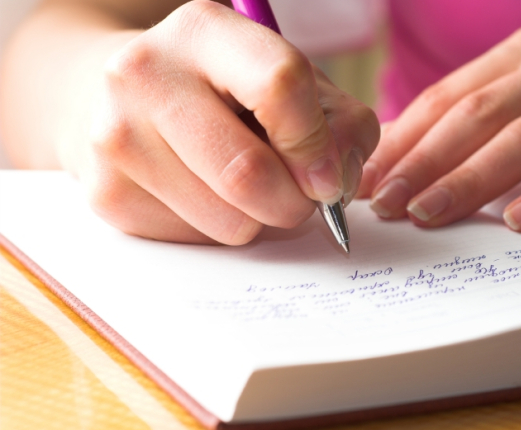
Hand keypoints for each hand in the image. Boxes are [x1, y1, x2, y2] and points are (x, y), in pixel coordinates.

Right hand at [80, 1, 378, 243]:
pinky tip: (206, 194)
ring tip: (245, 187)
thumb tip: (336, 183)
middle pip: (247, 173)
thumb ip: (339, 124)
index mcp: (205, 31)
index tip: (328, 175)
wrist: (125, 99)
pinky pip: (196, 241)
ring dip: (258, 220)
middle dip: (294, 203)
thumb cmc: (227, 91)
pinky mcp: (107, 193)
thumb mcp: (292, 84)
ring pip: (228, 221)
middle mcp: (146, 75)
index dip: (317, 144)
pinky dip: (220, 229)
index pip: (279, 87)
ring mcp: (117, 137)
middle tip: (299, 197)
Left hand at [358, 26, 520, 231]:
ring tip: (430, 214)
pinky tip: (518, 221)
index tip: (365, 179)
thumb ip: (476, 126)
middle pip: (479, 115)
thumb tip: (398, 161)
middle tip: (385, 203)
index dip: (404, 139)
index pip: (448, 96)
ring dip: (471, 179)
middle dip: (424, 162)